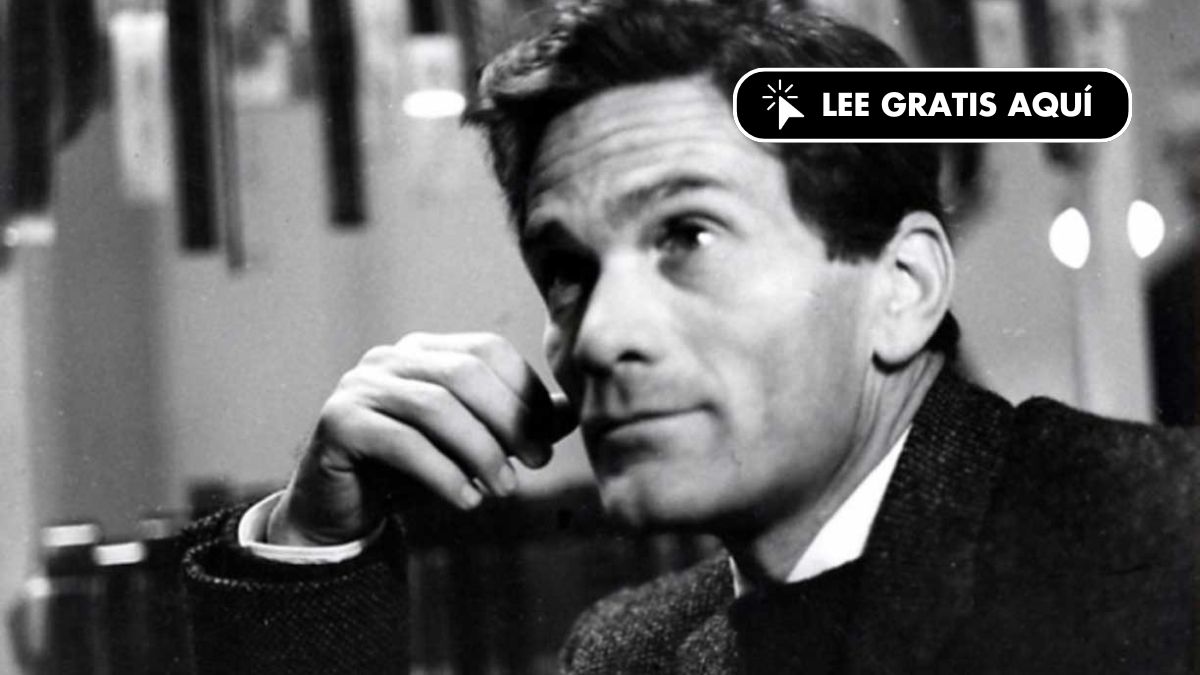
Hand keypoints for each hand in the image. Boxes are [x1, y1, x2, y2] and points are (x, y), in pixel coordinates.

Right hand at [267, 332, 576, 545]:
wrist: (339, 508)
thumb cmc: (411, 473)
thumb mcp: (469, 447)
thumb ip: (515, 424)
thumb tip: (569, 411)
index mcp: (425, 351)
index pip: (488, 350)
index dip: (525, 391)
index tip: (547, 439)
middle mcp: (389, 358)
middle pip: (465, 372)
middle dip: (509, 419)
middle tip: (536, 463)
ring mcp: (360, 386)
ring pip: (436, 406)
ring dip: (481, 450)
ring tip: (504, 489)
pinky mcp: (339, 422)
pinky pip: (403, 442)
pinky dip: (444, 473)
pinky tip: (467, 501)